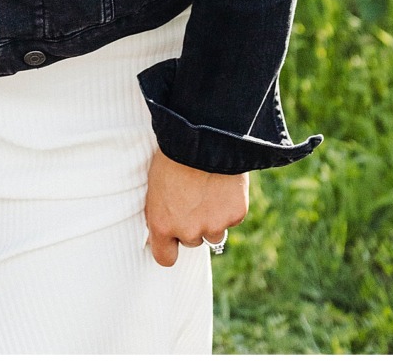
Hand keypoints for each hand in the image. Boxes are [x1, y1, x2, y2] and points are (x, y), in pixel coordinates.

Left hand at [144, 149, 247, 267]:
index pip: (165, 258)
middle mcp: (188, 231)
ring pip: (215, 233)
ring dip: (214, 218)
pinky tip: (224, 182)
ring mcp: (214, 225)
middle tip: (194, 195)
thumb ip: (162, 211)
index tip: (173, 239)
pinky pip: (233, 217)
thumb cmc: (174, 153)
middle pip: (192, 241)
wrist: (204, 133)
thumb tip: (162, 228)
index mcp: (162, 224)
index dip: (170, 248)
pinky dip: (230, 204)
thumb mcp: (156, 184)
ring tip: (210, 189)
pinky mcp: (235, 215)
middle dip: (194, 224)